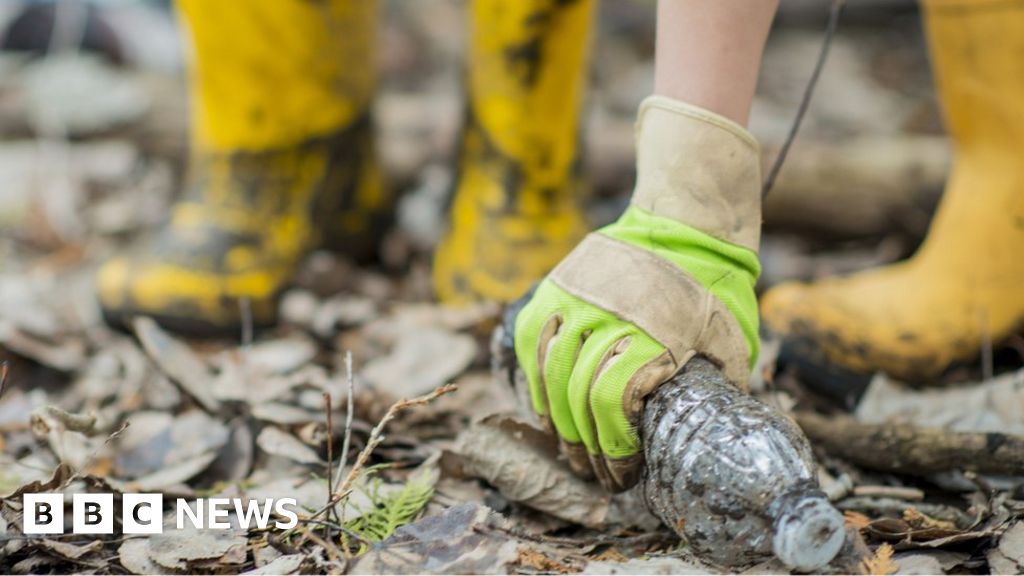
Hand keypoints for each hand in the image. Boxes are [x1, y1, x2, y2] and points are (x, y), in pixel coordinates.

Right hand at [512, 96, 762, 491]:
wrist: (682, 223)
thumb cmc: (711, 287)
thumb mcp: (730, 336)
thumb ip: (723, 381)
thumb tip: (720, 426)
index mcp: (654, 334)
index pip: (613, 403)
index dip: (611, 446)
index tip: (620, 472)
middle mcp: (609, 317)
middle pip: (578, 395)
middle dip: (583, 445)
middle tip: (592, 473)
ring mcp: (576, 299)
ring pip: (550, 372)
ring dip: (555, 419)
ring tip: (566, 448)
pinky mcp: (557, 288)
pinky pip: (534, 342)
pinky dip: (535, 379)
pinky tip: (545, 409)